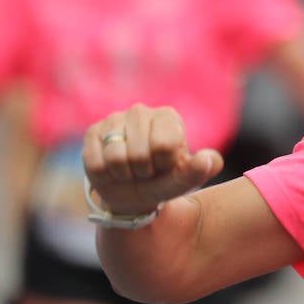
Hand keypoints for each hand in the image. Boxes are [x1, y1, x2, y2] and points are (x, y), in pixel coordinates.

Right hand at [83, 104, 223, 218]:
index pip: (164, 145)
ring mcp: (114, 119)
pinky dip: (105, 175)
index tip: (164, 165)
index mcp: (168, 117)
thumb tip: (210, 160)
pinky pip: (95, 163)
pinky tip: (112, 169)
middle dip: (143, 171)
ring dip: (124, 174)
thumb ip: (200, 170)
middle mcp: (141, 111)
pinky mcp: (92, 133)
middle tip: (145, 170)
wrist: (132, 191)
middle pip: (139, 154)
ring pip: (115, 158)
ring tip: (129, 170)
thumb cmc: (163, 180)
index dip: (163, 164)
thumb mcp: (184, 180)